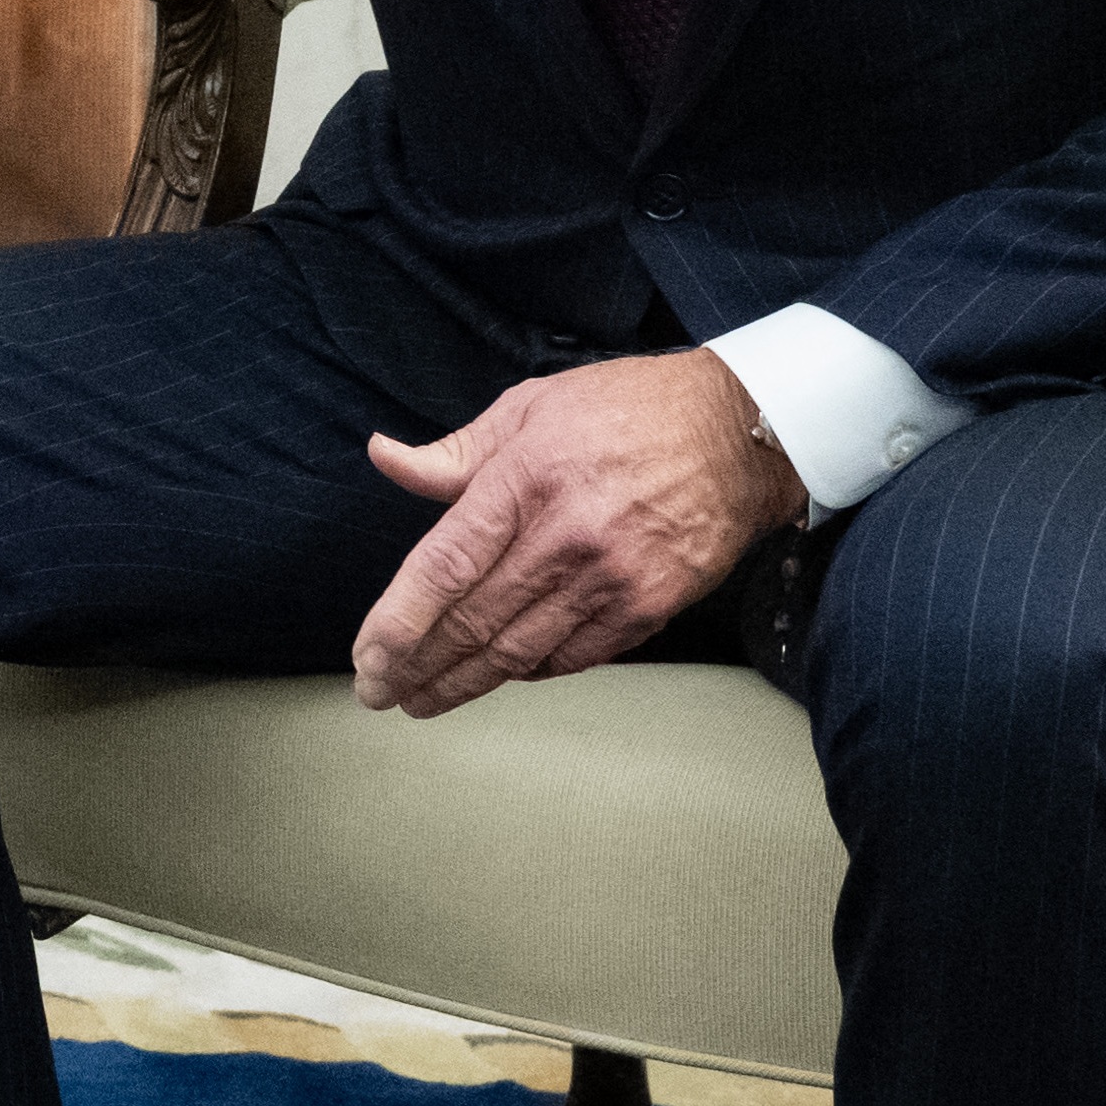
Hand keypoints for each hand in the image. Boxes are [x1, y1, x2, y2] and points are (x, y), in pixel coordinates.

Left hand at [349, 346, 803, 717]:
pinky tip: (496, 676)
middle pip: (474, 620)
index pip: (445, 565)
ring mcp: (612, 579)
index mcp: (525, 479)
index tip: (367, 657)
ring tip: (422, 699)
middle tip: (379, 692)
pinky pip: (573, 655)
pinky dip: (528, 671)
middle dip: (418, 665)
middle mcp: (567, 537)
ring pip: (519, 650)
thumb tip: (384, 457)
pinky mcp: (650, 607)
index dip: (398, 620)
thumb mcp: (530, 406)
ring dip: (464, 682)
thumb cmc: (627, 410)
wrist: (739, 434)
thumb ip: (455, 451)